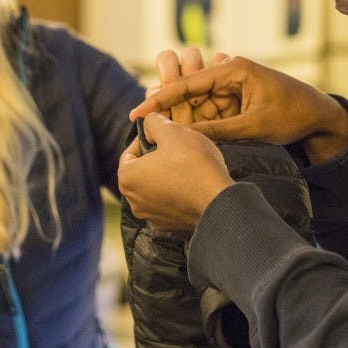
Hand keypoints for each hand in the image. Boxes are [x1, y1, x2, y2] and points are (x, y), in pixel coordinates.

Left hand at [118, 112, 233, 231]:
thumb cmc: (194, 164)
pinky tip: (195, 182)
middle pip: (143, 170)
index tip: (166, 134)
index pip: (130, 151)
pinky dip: (178, 191)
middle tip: (179, 147)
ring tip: (190, 164)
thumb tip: (148, 122)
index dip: (148, 137)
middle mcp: (134, 201)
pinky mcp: (170, 225)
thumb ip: (154, 122)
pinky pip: (170, 201)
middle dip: (158, 156)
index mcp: (127, 178)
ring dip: (169, 174)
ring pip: (156, 186)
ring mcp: (152, 216)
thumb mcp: (172, 131)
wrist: (220, 202)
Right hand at [130, 56, 347, 163]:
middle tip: (145, 129)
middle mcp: (229, 73)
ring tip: (162, 137)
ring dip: (185, 121)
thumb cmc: (292, 116)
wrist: (321, 118)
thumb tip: (184, 137)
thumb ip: (217, 130)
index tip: (138, 113)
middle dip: (169, 111)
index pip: (188, 84)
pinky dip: (201, 125)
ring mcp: (233, 87)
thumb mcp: (253, 125)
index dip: (161, 100)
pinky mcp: (237, 100)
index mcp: (233, 70)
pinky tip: (185, 138)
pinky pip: (212, 112)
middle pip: (189, 93)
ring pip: (199, 105)